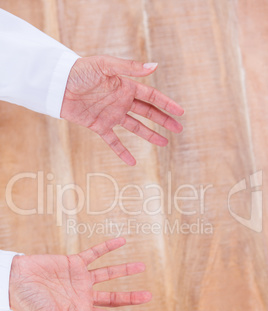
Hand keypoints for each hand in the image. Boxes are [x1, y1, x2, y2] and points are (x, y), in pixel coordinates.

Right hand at [9, 238, 150, 310]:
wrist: (14, 280)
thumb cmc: (29, 305)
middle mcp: (83, 294)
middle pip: (112, 296)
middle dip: (130, 297)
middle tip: (148, 296)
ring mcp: (80, 277)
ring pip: (108, 273)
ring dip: (124, 269)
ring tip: (141, 266)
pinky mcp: (74, 261)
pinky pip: (95, 252)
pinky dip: (108, 247)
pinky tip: (122, 241)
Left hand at [60, 55, 183, 164]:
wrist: (58, 84)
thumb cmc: (80, 70)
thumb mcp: (106, 65)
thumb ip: (129, 67)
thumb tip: (155, 66)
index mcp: (125, 86)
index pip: (152, 97)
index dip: (166, 104)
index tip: (180, 113)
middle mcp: (121, 101)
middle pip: (148, 113)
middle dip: (164, 120)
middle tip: (178, 129)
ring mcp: (111, 115)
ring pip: (136, 127)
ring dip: (150, 135)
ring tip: (164, 144)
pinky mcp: (99, 126)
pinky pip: (113, 141)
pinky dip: (122, 151)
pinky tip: (133, 162)